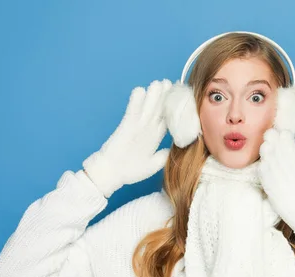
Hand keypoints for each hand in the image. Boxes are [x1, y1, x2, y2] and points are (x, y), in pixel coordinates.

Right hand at [82, 79, 172, 197]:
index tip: (183, 98)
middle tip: (171, 83)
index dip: (175, 109)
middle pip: (158, 110)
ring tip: (159, 83)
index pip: (167, 120)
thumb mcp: (154, 164)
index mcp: (154, 137)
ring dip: (153, 95)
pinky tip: (140, 91)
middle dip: (165, 97)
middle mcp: (147, 129)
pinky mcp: (126, 128)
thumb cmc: (130, 171)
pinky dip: (136, 102)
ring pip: (147, 108)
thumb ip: (165, 155)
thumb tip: (179, 147)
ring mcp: (136, 127)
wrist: (112, 175)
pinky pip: (132, 113)